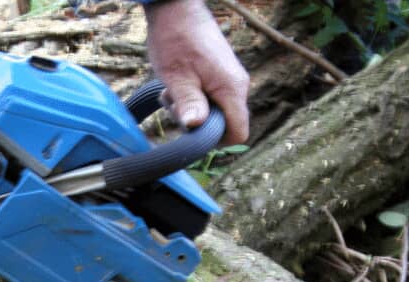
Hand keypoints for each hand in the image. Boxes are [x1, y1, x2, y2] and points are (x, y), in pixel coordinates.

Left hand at [144, 0, 249, 144]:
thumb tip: (195, 127)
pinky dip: (191, 98)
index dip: (215, 141)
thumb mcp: (177, 77)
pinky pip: (209, 98)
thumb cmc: (175, 39)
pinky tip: (174, 86)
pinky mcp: (219, 75)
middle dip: (197, 123)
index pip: (238, 133)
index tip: (191, 132)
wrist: (176, 9)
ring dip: (190, 109)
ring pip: (213, 111)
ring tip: (170, 92)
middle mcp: (237, 85)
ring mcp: (229, 79)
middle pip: (224, 124)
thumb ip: (188, 103)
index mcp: (232, 88)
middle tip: (173, 105)